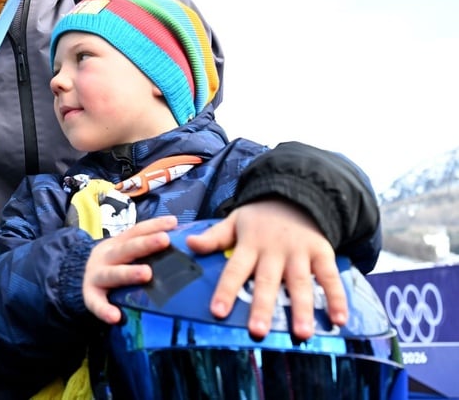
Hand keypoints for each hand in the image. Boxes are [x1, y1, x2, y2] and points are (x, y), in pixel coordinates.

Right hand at [83, 215, 176, 323]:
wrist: (78, 278)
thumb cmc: (114, 266)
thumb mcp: (124, 252)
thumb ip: (146, 248)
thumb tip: (183, 241)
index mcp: (117, 244)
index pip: (136, 231)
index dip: (154, 226)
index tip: (173, 223)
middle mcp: (106, 256)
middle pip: (126, 249)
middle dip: (145, 244)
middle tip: (164, 240)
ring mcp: (96, 276)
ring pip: (112, 274)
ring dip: (128, 273)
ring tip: (146, 274)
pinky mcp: (90, 296)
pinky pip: (96, 304)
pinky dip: (104, 310)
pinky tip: (115, 317)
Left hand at [186, 200, 347, 339]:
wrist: (296, 194)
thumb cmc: (260, 218)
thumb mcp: (234, 221)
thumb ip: (214, 237)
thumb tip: (189, 244)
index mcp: (250, 244)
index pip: (234, 269)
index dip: (226, 290)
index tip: (218, 312)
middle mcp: (274, 250)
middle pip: (267, 281)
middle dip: (262, 306)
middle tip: (258, 331)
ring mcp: (300, 252)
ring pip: (300, 282)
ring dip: (302, 308)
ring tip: (302, 334)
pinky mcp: (322, 253)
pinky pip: (330, 277)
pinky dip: (337, 298)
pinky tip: (339, 320)